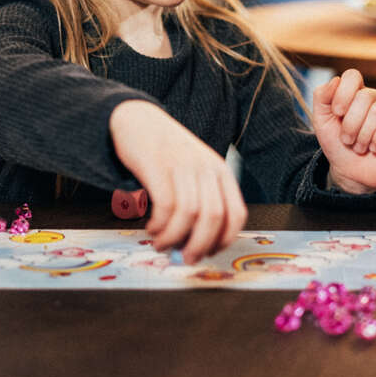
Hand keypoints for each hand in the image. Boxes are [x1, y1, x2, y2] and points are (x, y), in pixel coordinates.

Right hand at [108, 100, 246, 263]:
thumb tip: (198, 244)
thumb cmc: (167, 153)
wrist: (139, 118)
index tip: (208, 253)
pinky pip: (166, 205)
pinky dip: (160, 224)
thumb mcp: (195, 171)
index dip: (224, 240)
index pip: (237, 214)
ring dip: (174, 237)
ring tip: (162, 244)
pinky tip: (152, 227)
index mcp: (220, 171)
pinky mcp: (158, 165)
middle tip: (185, 258)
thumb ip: (201, 201)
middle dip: (200, 245)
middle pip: (214, 217)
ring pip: (190, 214)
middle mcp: (206, 167)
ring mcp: (183, 165)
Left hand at [312, 69, 375, 193]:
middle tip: (347, 139)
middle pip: (364, 97)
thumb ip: (322, 97)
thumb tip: (336, 80)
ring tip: (359, 146)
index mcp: (354, 92)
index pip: (353, 76)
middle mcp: (374, 97)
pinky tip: (374, 148)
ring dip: (363, 135)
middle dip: (351, 124)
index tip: (337, 113)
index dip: (343, 94)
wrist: (350, 173)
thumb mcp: (321, 121)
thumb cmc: (337, 144)